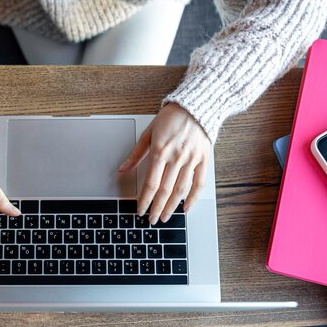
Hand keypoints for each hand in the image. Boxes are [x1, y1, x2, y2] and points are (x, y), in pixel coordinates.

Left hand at [119, 103, 209, 223]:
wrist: (196, 106)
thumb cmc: (171, 117)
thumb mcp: (148, 133)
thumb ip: (136, 154)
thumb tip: (123, 169)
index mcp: (160, 151)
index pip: (151, 183)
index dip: (145, 200)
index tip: (140, 210)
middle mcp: (176, 158)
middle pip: (165, 191)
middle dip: (156, 208)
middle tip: (152, 219)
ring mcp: (191, 160)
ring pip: (181, 190)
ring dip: (172, 207)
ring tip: (165, 217)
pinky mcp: (203, 160)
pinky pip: (199, 184)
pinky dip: (193, 198)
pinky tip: (186, 208)